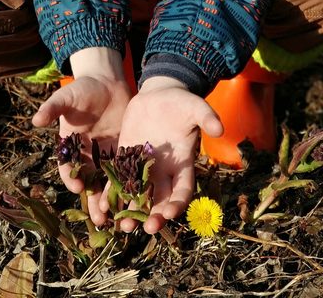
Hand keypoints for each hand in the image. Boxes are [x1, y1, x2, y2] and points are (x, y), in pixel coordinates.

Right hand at [31, 47, 131, 224]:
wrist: (106, 81)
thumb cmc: (82, 88)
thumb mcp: (66, 97)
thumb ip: (52, 108)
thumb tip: (35, 120)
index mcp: (70, 144)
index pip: (68, 166)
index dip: (71, 177)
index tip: (77, 186)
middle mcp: (87, 153)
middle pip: (89, 181)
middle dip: (93, 200)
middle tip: (98, 219)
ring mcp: (105, 153)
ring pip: (107, 181)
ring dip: (110, 200)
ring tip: (115, 219)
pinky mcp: (124, 149)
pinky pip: (125, 169)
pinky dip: (128, 184)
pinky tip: (134, 198)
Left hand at [103, 77, 222, 233]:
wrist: (159, 95)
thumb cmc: (181, 103)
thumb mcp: (195, 107)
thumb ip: (206, 117)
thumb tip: (219, 128)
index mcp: (182, 163)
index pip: (183, 189)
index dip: (178, 203)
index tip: (170, 213)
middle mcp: (163, 171)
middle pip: (160, 200)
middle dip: (155, 216)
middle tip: (147, 228)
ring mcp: (144, 166)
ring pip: (138, 196)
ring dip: (132, 212)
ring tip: (124, 226)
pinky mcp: (126, 157)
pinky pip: (118, 179)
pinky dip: (112, 193)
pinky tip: (103, 206)